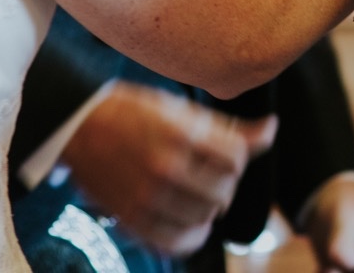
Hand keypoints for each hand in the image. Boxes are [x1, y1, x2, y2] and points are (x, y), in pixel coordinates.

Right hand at [61, 83, 276, 256]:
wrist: (81, 126)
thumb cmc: (136, 113)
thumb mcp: (183, 111)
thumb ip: (229, 128)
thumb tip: (272, 129)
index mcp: (181, 132)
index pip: (236, 156)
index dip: (236, 155)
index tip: (223, 152)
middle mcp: (165, 166)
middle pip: (224, 189)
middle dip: (224, 181)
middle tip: (208, 172)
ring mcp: (147, 196)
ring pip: (206, 216)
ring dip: (209, 207)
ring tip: (197, 194)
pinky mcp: (132, 218)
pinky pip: (178, 243)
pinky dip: (193, 236)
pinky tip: (193, 222)